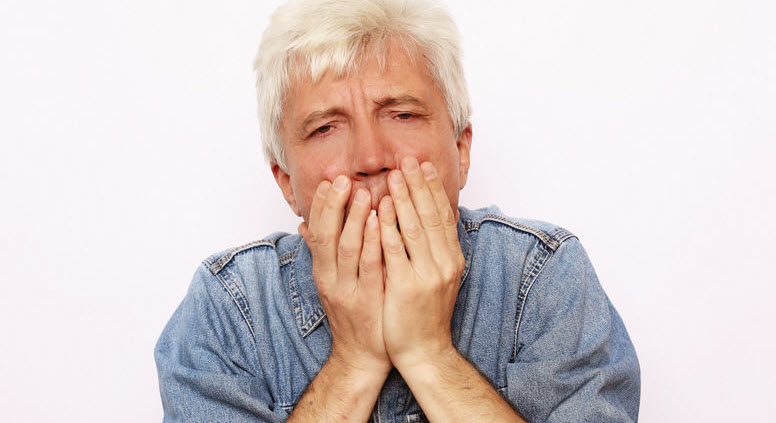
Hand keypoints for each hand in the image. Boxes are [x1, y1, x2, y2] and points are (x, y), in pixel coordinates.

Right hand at [298, 175, 390, 374]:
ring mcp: (348, 290)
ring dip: (354, 218)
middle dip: (334, 206)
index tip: (328, 181)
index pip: (317, 232)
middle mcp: (330, 279)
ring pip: (347, 248)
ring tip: (363, 192)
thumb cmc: (352, 314)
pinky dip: (373, 242)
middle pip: (327, 236)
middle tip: (342, 178)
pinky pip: (370, 266)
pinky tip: (380, 222)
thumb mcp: (332, 281)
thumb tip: (303, 223)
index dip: (321, 206)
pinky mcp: (368, 299)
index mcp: (322, 272)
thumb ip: (321, 252)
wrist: (363, 356)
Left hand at [378, 157, 465, 369]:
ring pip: (415, 228)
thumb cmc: (424, 313)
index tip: (423, 166)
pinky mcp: (408, 287)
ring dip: (403, 199)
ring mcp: (428, 275)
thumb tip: (424, 219)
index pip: (443, 215)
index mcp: (451, 258)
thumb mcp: (436, 277)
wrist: (424, 351)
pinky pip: (396, 251)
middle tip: (407, 160)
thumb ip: (432, 248)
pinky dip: (388, 228)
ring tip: (393, 176)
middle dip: (418, 185)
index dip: (432, 189)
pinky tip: (380, 209)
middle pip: (430, 216)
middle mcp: (444, 263)